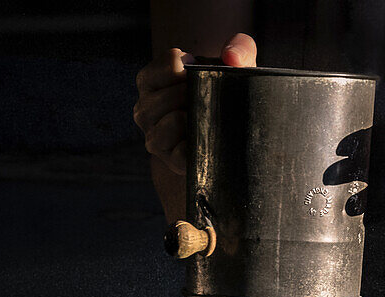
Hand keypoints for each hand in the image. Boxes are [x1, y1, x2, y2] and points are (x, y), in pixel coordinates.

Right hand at [133, 34, 257, 174]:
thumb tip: (232, 58)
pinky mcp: (169, 161)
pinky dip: (199, 145)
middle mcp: (144, 109)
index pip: (171, 62)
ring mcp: (153, 137)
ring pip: (175, 120)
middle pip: (173, 93)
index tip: (203, 73)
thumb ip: (240, 47)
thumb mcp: (233, 67)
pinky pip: (182, 152)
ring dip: (199, 118)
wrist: (228, 140)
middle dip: (199, 95)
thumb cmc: (222, 95)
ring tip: (207, 118)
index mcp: (149, 80)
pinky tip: (206, 140)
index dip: (195, 66)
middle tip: (210, 101)